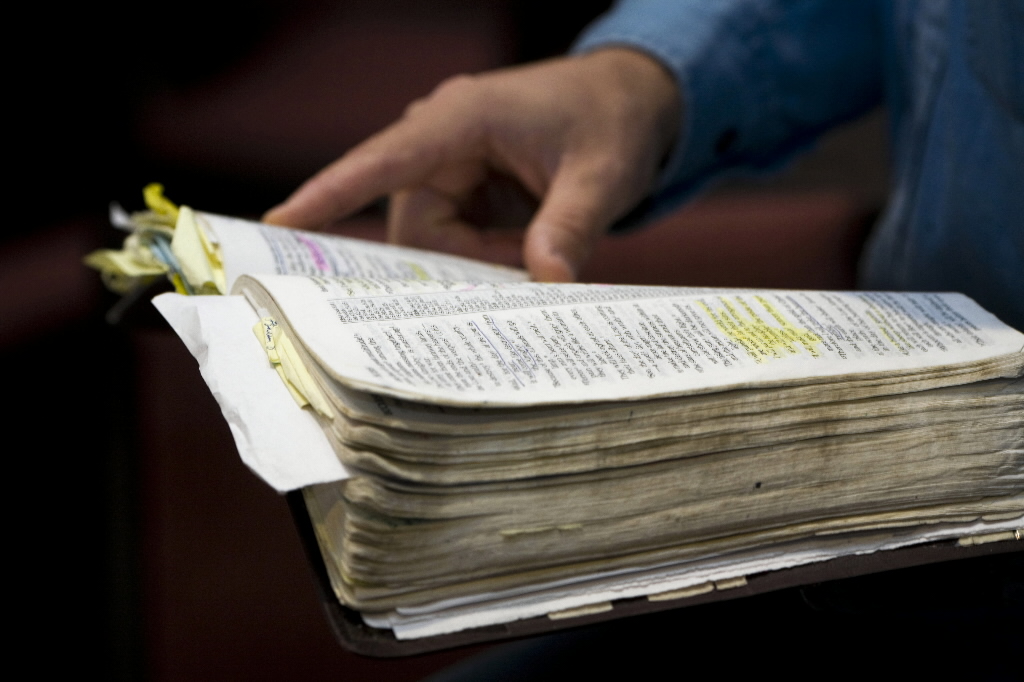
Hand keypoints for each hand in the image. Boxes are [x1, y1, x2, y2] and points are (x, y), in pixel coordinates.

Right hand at [263, 49, 679, 280]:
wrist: (630, 101)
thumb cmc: (611, 121)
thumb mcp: (602, 175)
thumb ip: (571, 226)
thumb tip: (546, 283)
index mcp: (460, 119)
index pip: (382, 160)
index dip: (330, 192)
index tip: (279, 222)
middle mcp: (442, 141)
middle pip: (415, 226)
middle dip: (460, 262)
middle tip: (519, 273)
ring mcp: (451, 167)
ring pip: (434, 242)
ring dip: (480, 262)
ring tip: (535, 251)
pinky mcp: (465, 190)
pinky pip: (455, 241)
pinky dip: (486, 258)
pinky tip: (521, 254)